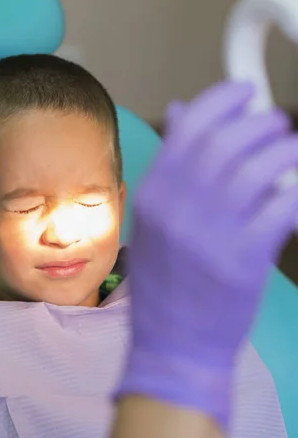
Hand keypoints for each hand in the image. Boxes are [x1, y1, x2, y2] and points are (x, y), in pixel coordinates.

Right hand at [118, 81, 297, 429]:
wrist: (173, 345)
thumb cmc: (166, 283)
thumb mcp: (155, 221)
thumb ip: (170, 167)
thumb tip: (181, 111)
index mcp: (153, 194)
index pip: (188, 128)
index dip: (221, 101)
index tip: (245, 92)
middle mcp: (177, 207)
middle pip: (227, 142)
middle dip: (261, 123)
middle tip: (277, 124)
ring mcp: (209, 233)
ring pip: (258, 169)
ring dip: (285, 152)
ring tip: (292, 151)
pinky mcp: (242, 260)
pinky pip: (281, 207)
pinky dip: (295, 192)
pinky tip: (295, 192)